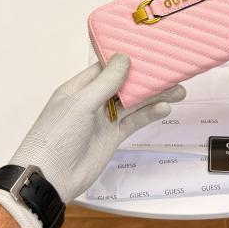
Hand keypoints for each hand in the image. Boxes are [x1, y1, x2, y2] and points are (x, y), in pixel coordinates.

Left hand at [0, 54, 185, 227]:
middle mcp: (93, 101)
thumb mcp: (80, 103)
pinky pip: (134, 122)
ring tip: (178, 90)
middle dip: (147, 78)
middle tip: (172, 71)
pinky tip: (164, 108)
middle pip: (125, 84)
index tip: (149, 50)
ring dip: (154, 96)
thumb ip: (106, 83)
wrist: (50, 177)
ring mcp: (104, 119)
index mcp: (79, 87)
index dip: (126, 59)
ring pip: (134, 103)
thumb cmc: (56, 136)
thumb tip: (124, 58)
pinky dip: (149, 114)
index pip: (106, 67)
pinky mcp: (113, 137)